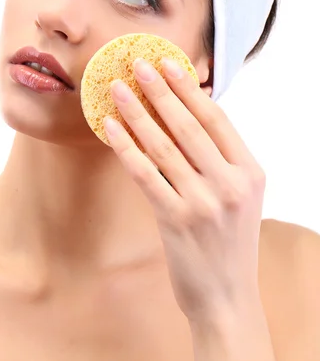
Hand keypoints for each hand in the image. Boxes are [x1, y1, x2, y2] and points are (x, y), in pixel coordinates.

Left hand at [104, 57, 265, 321]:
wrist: (227, 297)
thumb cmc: (230, 241)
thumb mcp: (240, 196)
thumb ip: (220, 158)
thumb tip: (186, 112)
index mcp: (249, 172)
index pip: (217, 118)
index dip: (189, 87)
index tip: (168, 63)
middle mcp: (230, 184)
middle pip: (189, 126)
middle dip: (161, 90)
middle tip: (138, 64)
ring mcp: (203, 203)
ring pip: (163, 146)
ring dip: (138, 113)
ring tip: (119, 88)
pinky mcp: (175, 220)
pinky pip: (145, 174)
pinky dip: (126, 147)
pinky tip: (111, 127)